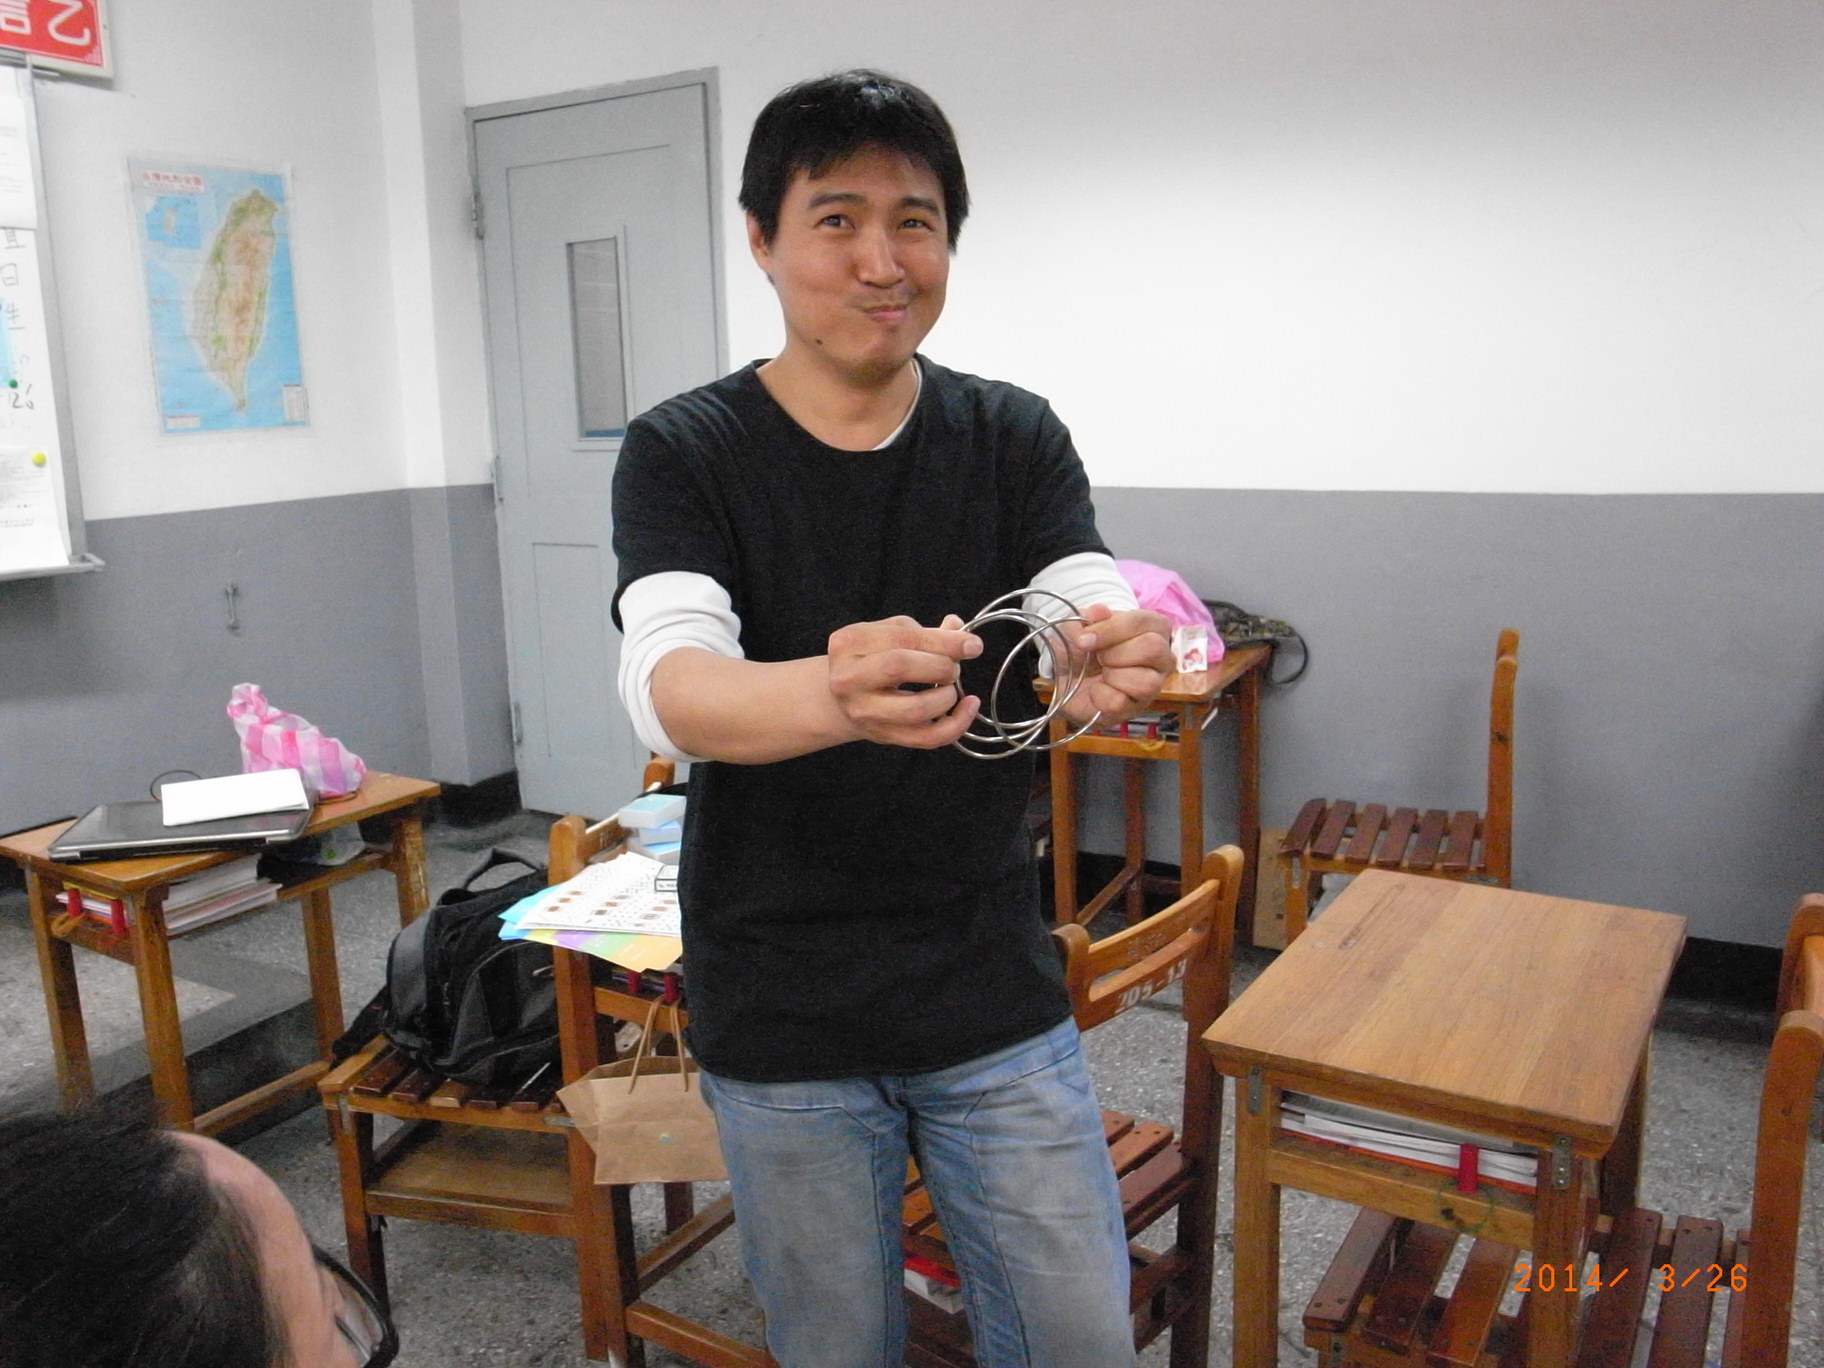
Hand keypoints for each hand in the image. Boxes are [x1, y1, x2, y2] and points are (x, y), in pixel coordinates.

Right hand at [826, 614, 983, 748]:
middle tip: (953, 668)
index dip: (944, 641)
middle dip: (940, 666)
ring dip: (947, 697)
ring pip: (915, 708)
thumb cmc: (872, 660)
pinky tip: (967, 709)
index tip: (973, 645)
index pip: (903, 637)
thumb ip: (925, 633)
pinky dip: (955, 725)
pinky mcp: (881, 736)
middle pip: (900, 666)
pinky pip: (925, 738)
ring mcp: (863, 711)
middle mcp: (849, 678)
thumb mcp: (889, 635)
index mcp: (850, 643)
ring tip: (951, 689)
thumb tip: (961, 632)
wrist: (843, 698)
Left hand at [1055, 606, 1173, 724]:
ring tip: (1101, 673)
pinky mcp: (1136, 708)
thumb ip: (1087, 617)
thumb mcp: (1078, 626)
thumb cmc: (1081, 646)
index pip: (1143, 622)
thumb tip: (1099, 611)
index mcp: (1153, 627)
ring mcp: (1153, 685)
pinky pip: (1121, 702)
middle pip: (1153, 648)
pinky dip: (1099, 695)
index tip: (1084, 639)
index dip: (1110, 630)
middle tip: (1098, 656)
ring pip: (1146, 682)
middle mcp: (1161, 656)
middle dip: (1114, 653)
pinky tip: (1096, 689)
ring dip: (1112, 675)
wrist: (1065, 676)